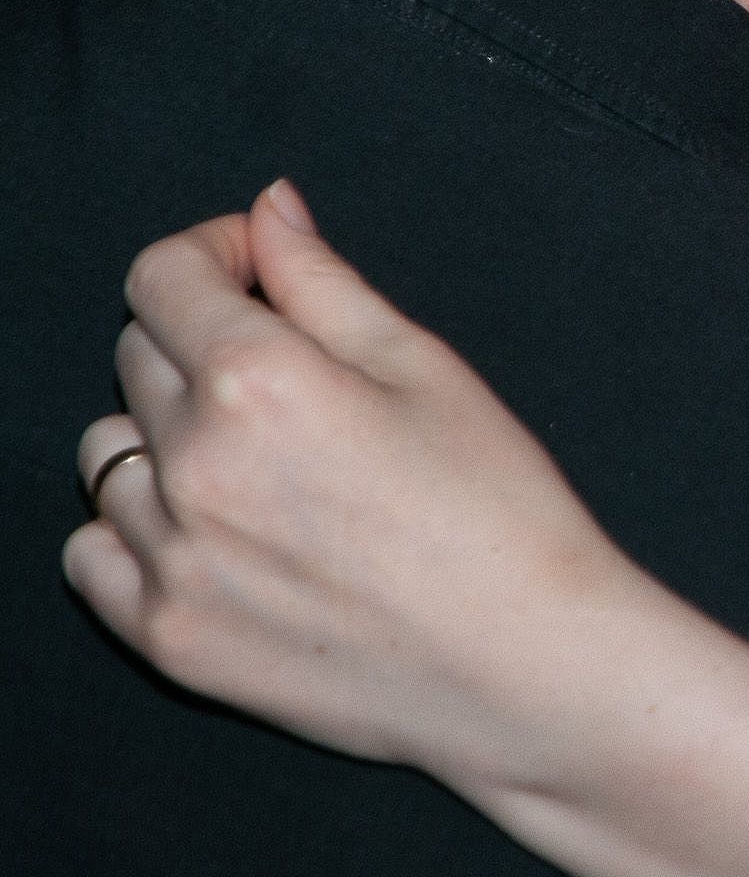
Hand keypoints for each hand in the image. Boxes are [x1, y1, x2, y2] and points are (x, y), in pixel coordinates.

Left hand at [65, 182, 642, 793]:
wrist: (527, 666)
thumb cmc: (499, 509)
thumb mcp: (427, 368)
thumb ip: (325, 281)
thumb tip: (267, 210)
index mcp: (261, 382)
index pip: (164, 277)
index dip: (214, 253)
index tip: (259, 269)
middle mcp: (194, 466)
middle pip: (137, 355)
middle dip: (203, 339)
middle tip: (295, 374)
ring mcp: (172, 560)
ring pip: (109, 452)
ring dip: (167, 434)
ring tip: (262, 461)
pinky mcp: (168, 637)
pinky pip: (93, 552)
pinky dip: (138, 527)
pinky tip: (219, 529)